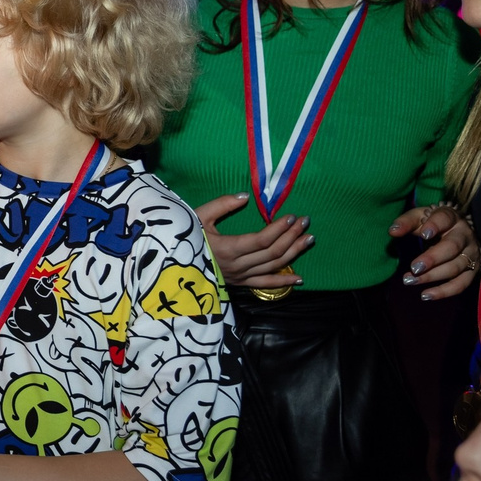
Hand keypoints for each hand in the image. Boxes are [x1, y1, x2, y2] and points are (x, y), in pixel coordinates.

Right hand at [195, 193, 310, 289]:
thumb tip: (245, 196)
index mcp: (227, 248)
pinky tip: (299, 278)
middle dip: (291, 236)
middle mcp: (237, 265)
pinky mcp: (240, 284)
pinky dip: (283, 282)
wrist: (172, 265)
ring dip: (293, 253)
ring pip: (273, 267)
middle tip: (305, 222)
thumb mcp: (198, 216)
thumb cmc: (184, 237)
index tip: (291, 217)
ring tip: (308, 239)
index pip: (261, 240)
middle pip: (272, 253)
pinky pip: (265, 285)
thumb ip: (222, 205)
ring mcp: (240, 277)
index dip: (278, 229)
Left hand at [393, 203, 479, 300]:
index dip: (436, 226)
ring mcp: (471, 254)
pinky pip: (461, 284)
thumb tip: (392, 231)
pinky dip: (444, 291)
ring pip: (455, 267)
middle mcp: (465, 236)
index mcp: (452, 218)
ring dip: (432, 276)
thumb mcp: (420, 217)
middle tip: (414, 268)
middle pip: (452, 247)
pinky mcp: (473, 270)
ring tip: (410, 281)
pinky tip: (425, 295)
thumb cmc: (433, 223)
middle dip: (432, 259)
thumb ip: (406, 222)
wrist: (457, 230)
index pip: (445, 219)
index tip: (424, 234)